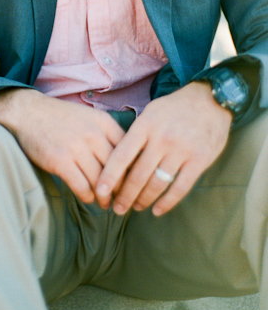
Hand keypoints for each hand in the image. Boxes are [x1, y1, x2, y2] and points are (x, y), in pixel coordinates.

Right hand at [0, 89, 124, 203]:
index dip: (134, 170)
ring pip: (100, 181)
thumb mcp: (88, 117)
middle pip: (117, 169)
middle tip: (124, 200)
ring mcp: (76, 147)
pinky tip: (88, 198)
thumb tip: (126, 159)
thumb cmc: (59, 118)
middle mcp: (92, 134)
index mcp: (103, 122)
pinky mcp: (60, 160)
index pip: (129, 151)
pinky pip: (81, 186)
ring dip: (105, 197)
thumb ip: (106, 133)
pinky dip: (87, 196)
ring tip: (106, 203)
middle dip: (122, 188)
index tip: (135, 183)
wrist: (27, 112)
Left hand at [95, 82, 231, 215]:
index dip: (109, 176)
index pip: (121, 156)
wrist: (210, 99)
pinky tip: (157, 210)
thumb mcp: (150, 113)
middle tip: (117, 208)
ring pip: (157, 183)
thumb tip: (116, 162)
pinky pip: (180, 187)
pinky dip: (167, 202)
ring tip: (136, 207)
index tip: (100, 192)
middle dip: (125, 195)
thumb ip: (136, 135)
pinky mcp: (200, 160)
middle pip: (138, 175)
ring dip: (144, 200)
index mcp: (145, 125)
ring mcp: (182, 150)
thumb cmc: (174, 108)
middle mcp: (162, 138)